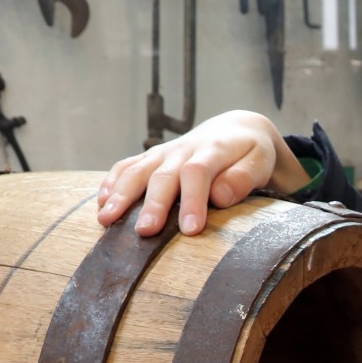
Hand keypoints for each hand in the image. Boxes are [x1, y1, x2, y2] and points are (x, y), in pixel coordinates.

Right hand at [95, 110, 312, 236]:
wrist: (235, 130)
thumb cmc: (250, 154)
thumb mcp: (260, 162)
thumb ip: (243, 178)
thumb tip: (219, 197)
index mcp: (214, 149)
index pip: (198, 173)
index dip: (192, 201)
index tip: (190, 230)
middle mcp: (184, 149)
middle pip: (164, 175)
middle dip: (153, 204)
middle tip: (144, 232)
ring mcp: (164, 152)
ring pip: (138, 170)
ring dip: (121, 195)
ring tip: (107, 220)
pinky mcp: (152, 157)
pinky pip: (127, 166)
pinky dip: (112, 182)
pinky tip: (101, 202)